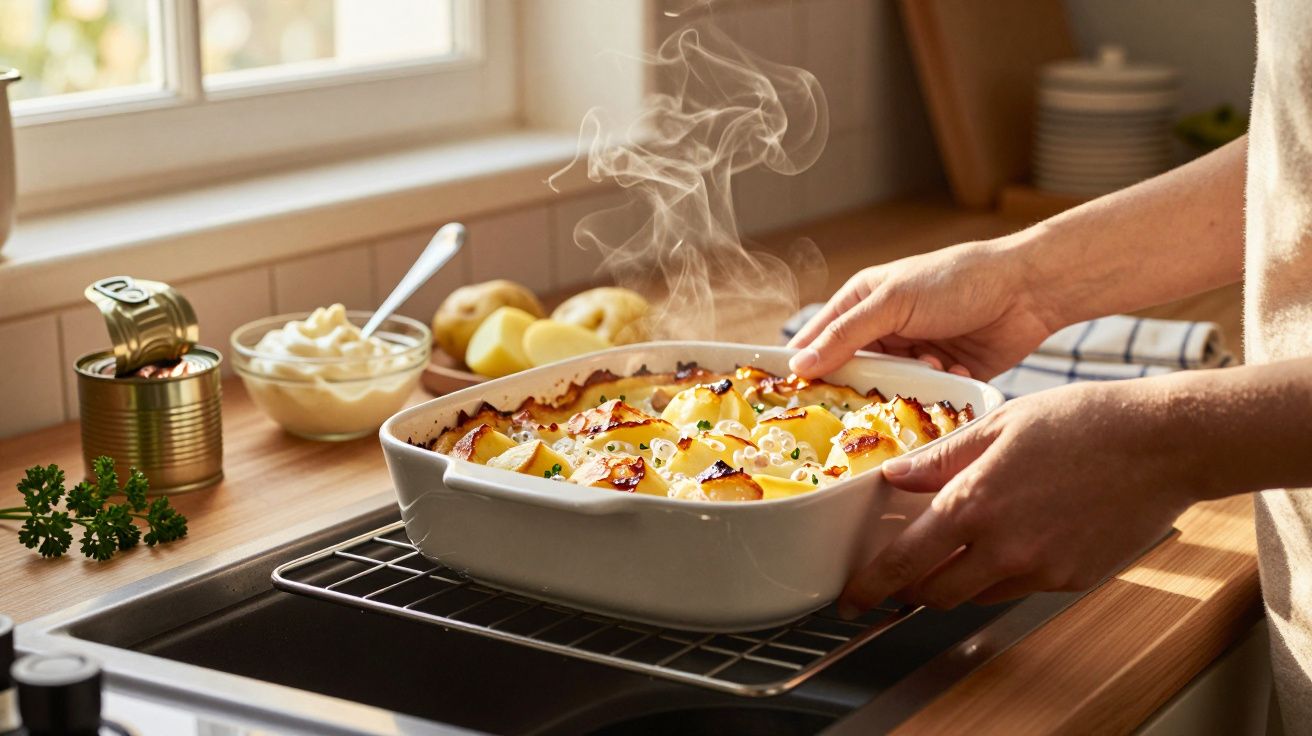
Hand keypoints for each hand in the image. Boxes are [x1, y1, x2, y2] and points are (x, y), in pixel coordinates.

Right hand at [787, 238, 1060, 379]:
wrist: (1029, 291)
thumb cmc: (957, 280)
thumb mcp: (894, 302)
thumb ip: (846, 335)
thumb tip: (798, 366)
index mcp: (861, 303)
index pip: (815, 341)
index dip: (800, 369)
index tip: (785, 402)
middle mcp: (882, 332)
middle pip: (849, 374)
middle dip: (855, 390)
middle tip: (849, 413)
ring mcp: (911, 356)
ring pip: (885, 391)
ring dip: (900, 390)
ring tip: (918, 378)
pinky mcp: (941, 378)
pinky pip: (921, 401)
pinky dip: (930, 397)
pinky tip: (946, 383)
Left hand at [838, 380, 1196, 615]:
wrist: (1164, 443)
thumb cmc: (1084, 421)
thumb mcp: (1000, 423)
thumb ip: (941, 457)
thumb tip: (894, 475)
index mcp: (974, 502)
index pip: (905, 560)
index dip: (872, 586)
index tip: (853, 598)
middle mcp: (1003, 545)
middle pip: (936, 593)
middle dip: (912, 589)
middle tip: (904, 575)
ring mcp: (1041, 568)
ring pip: (978, 594)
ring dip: (958, 581)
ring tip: (961, 549)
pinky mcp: (1072, 579)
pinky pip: (1021, 588)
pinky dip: (1004, 573)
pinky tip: (1016, 539)